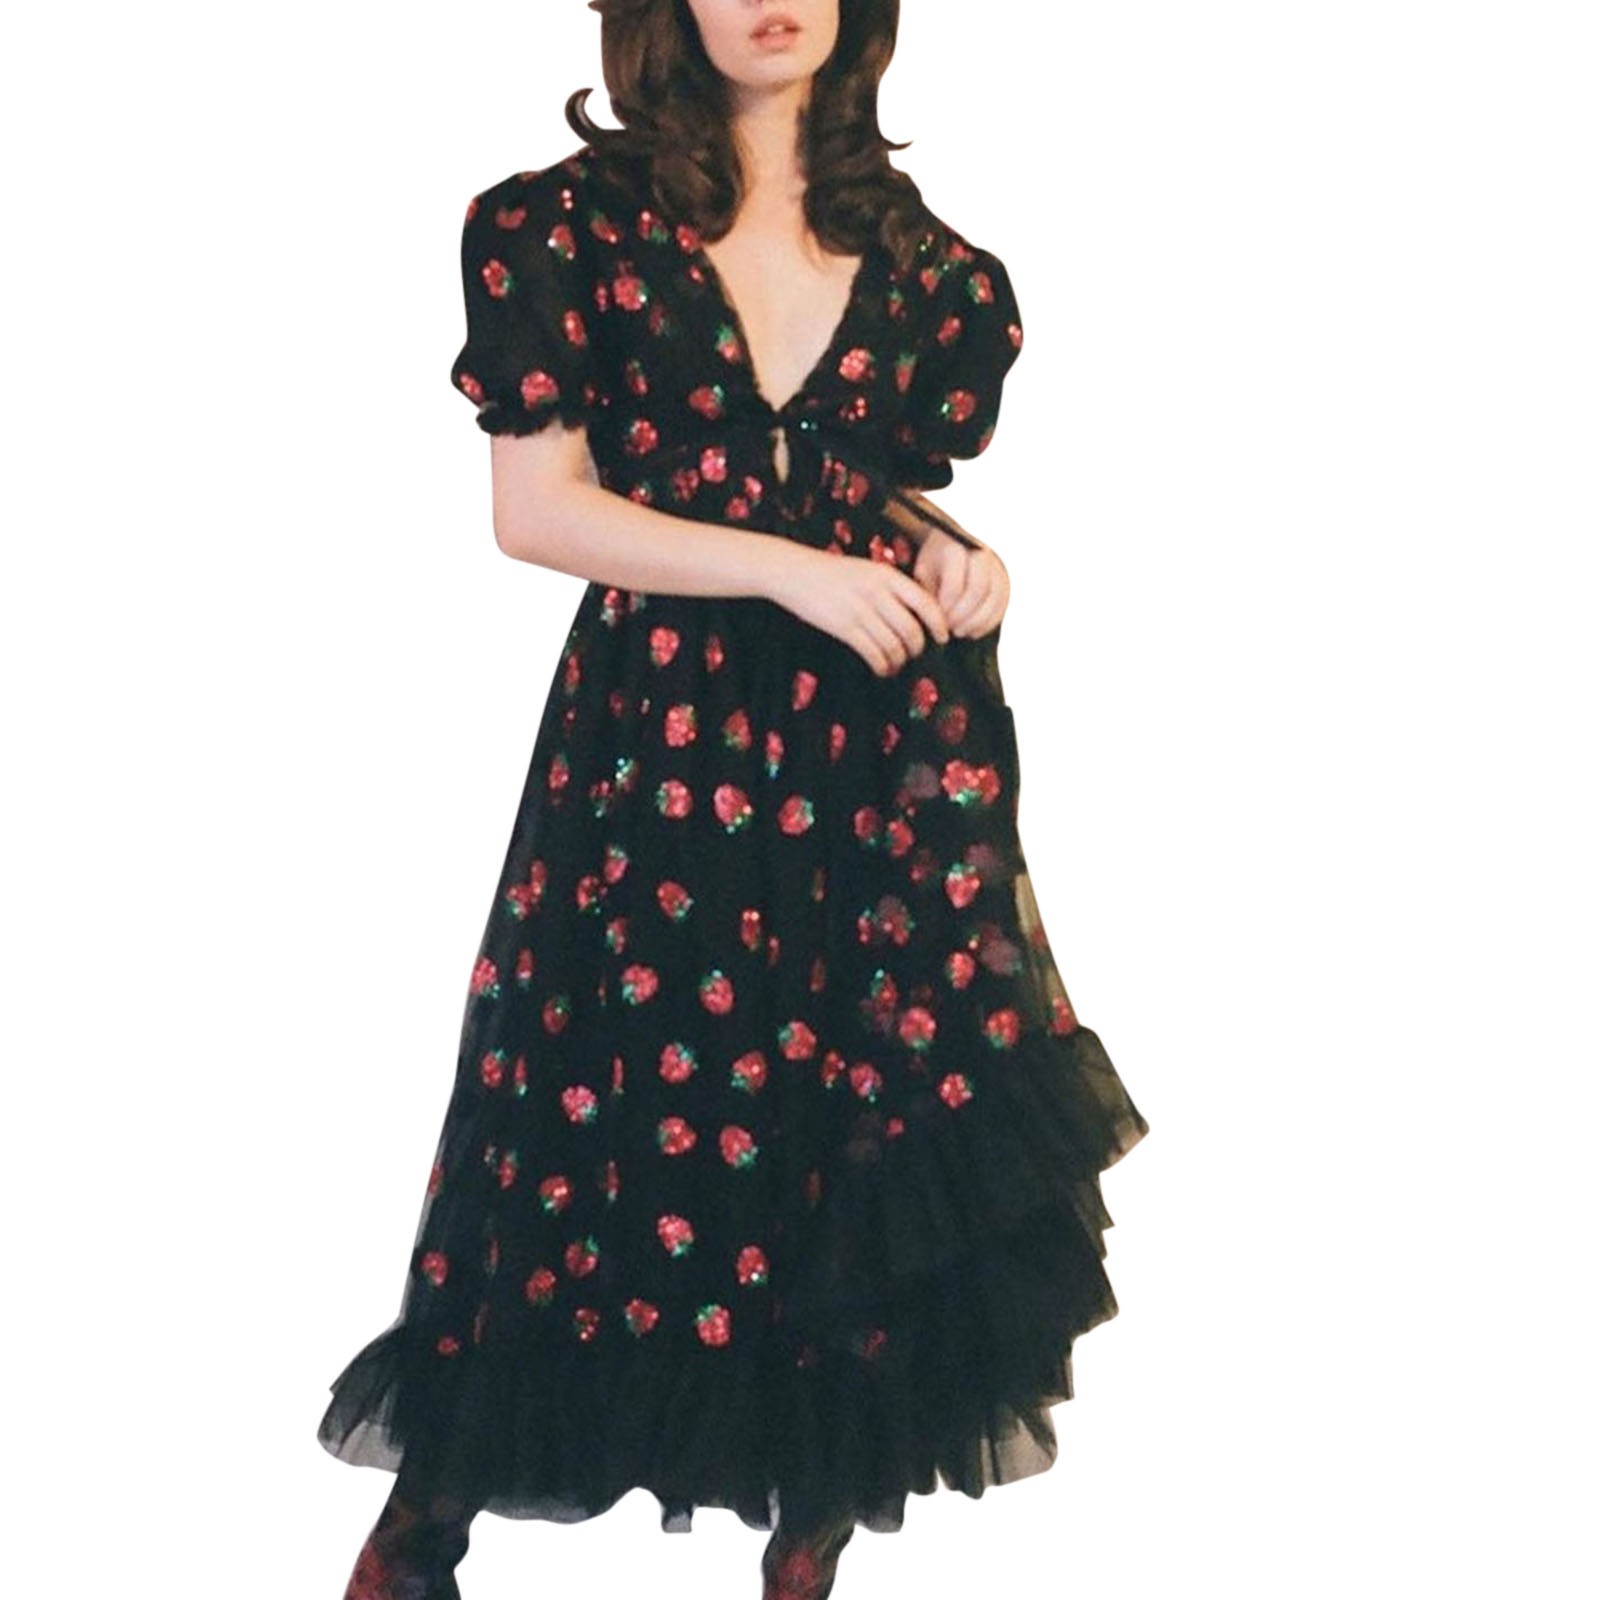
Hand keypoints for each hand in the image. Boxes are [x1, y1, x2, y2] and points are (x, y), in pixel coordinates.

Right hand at [768, 548, 952, 676]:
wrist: (796, 572)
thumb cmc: (833, 573)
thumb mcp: (868, 570)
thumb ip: (891, 588)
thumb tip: (916, 614)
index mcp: (887, 576)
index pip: (925, 603)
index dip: (939, 624)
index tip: (943, 637)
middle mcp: (878, 593)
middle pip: (912, 630)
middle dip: (918, 648)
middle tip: (916, 654)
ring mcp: (860, 611)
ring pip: (893, 645)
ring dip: (899, 660)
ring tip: (896, 664)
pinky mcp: (844, 627)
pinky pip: (873, 653)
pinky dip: (881, 666)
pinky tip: (881, 668)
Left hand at [912, 528, 1010, 637]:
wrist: (950, 551)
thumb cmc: (933, 566)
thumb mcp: (923, 575)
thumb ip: (928, 593)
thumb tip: (934, 620)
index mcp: (954, 549)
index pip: (955, 582)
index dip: (947, 606)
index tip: (938, 618)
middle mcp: (980, 554)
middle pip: (978, 589)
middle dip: (963, 615)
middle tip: (949, 628)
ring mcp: (996, 567)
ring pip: (994, 598)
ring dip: (976, 621)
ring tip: (959, 632)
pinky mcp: (1004, 581)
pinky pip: (1002, 604)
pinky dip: (988, 623)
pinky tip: (972, 632)